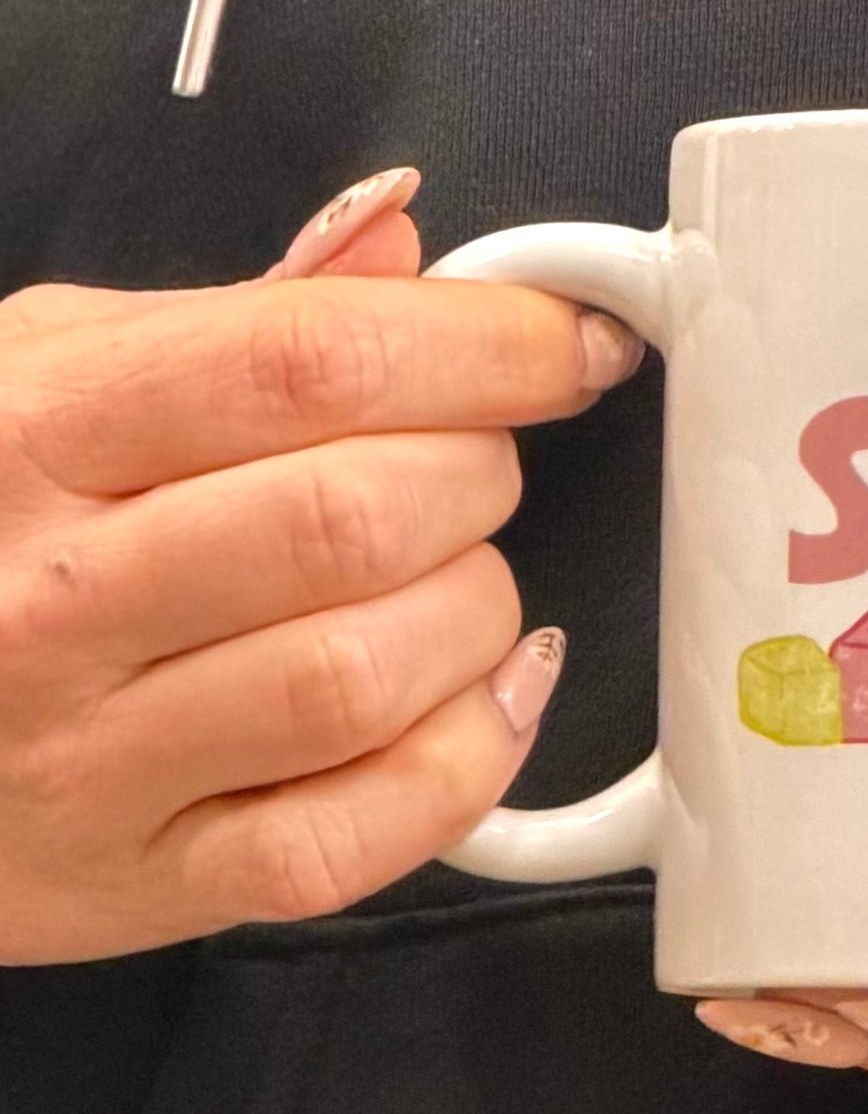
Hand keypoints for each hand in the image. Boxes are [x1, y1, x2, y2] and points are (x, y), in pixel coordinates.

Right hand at [0, 169, 644, 964]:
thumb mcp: (55, 372)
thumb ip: (241, 317)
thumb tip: (403, 234)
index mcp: (38, 432)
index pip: (309, 361)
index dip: (487, 345)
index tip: (569, 345)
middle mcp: (57, 597)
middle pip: (359, 517)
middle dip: (479, 476)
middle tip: (474, 468)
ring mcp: (96, 755)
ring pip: (368, 675)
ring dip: (476, 616)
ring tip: (452, 581)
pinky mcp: (148, 879)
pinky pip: (354, 840)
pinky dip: (465, 760)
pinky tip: (474, 698)